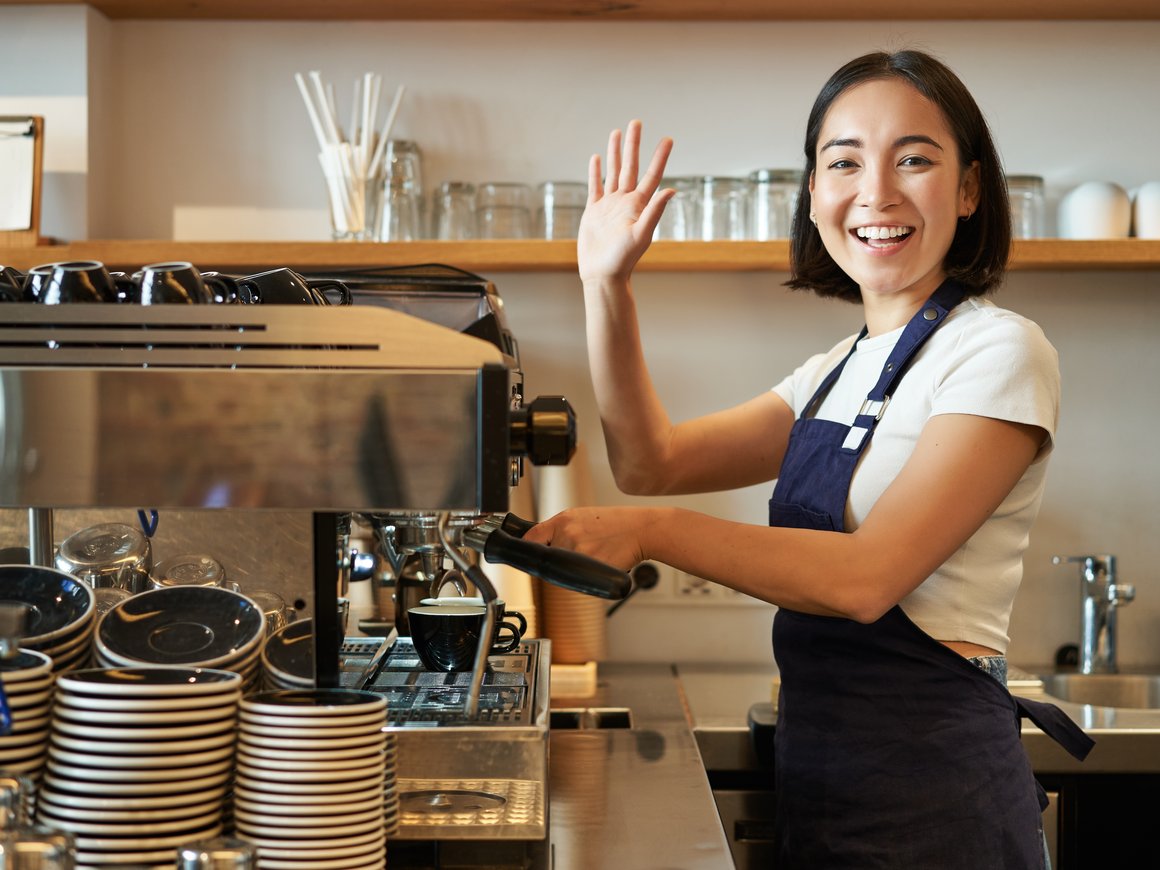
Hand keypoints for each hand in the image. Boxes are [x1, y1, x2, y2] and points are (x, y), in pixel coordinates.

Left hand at [523, 506, 653, 572]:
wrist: (640, 530)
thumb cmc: (615, 524)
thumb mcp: (583, 517)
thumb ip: (561, 529)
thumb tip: (542, 544)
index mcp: (563, 520)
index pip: (531, 537)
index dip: (527, 547)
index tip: (526, 553)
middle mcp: (567, 535)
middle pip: (545, 559)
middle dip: (554, 562)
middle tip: (571, 557)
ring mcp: (577, 552)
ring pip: (560, 573)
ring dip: (569, 572)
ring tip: (590, 558)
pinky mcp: (588, 569)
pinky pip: (576, 581)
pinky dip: (583, 578)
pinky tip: (597, 564)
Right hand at [577, 120, 674, 284]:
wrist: (603, 274)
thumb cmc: (623, 259)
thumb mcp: (641, 235)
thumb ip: (654, 211)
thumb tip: (671, 190)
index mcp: (638, 205)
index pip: (651, 175)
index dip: (660, 157)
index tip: (668, 139)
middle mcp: (625, 201)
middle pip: (630, 166)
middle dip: (633, 145)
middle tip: (636, 122)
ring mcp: (609, 205)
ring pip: (613, 172)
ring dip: (615, 152)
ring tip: (617, 132)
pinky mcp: (594, 211)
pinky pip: (595, 186)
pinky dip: (596, 172)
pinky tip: (597, 158)